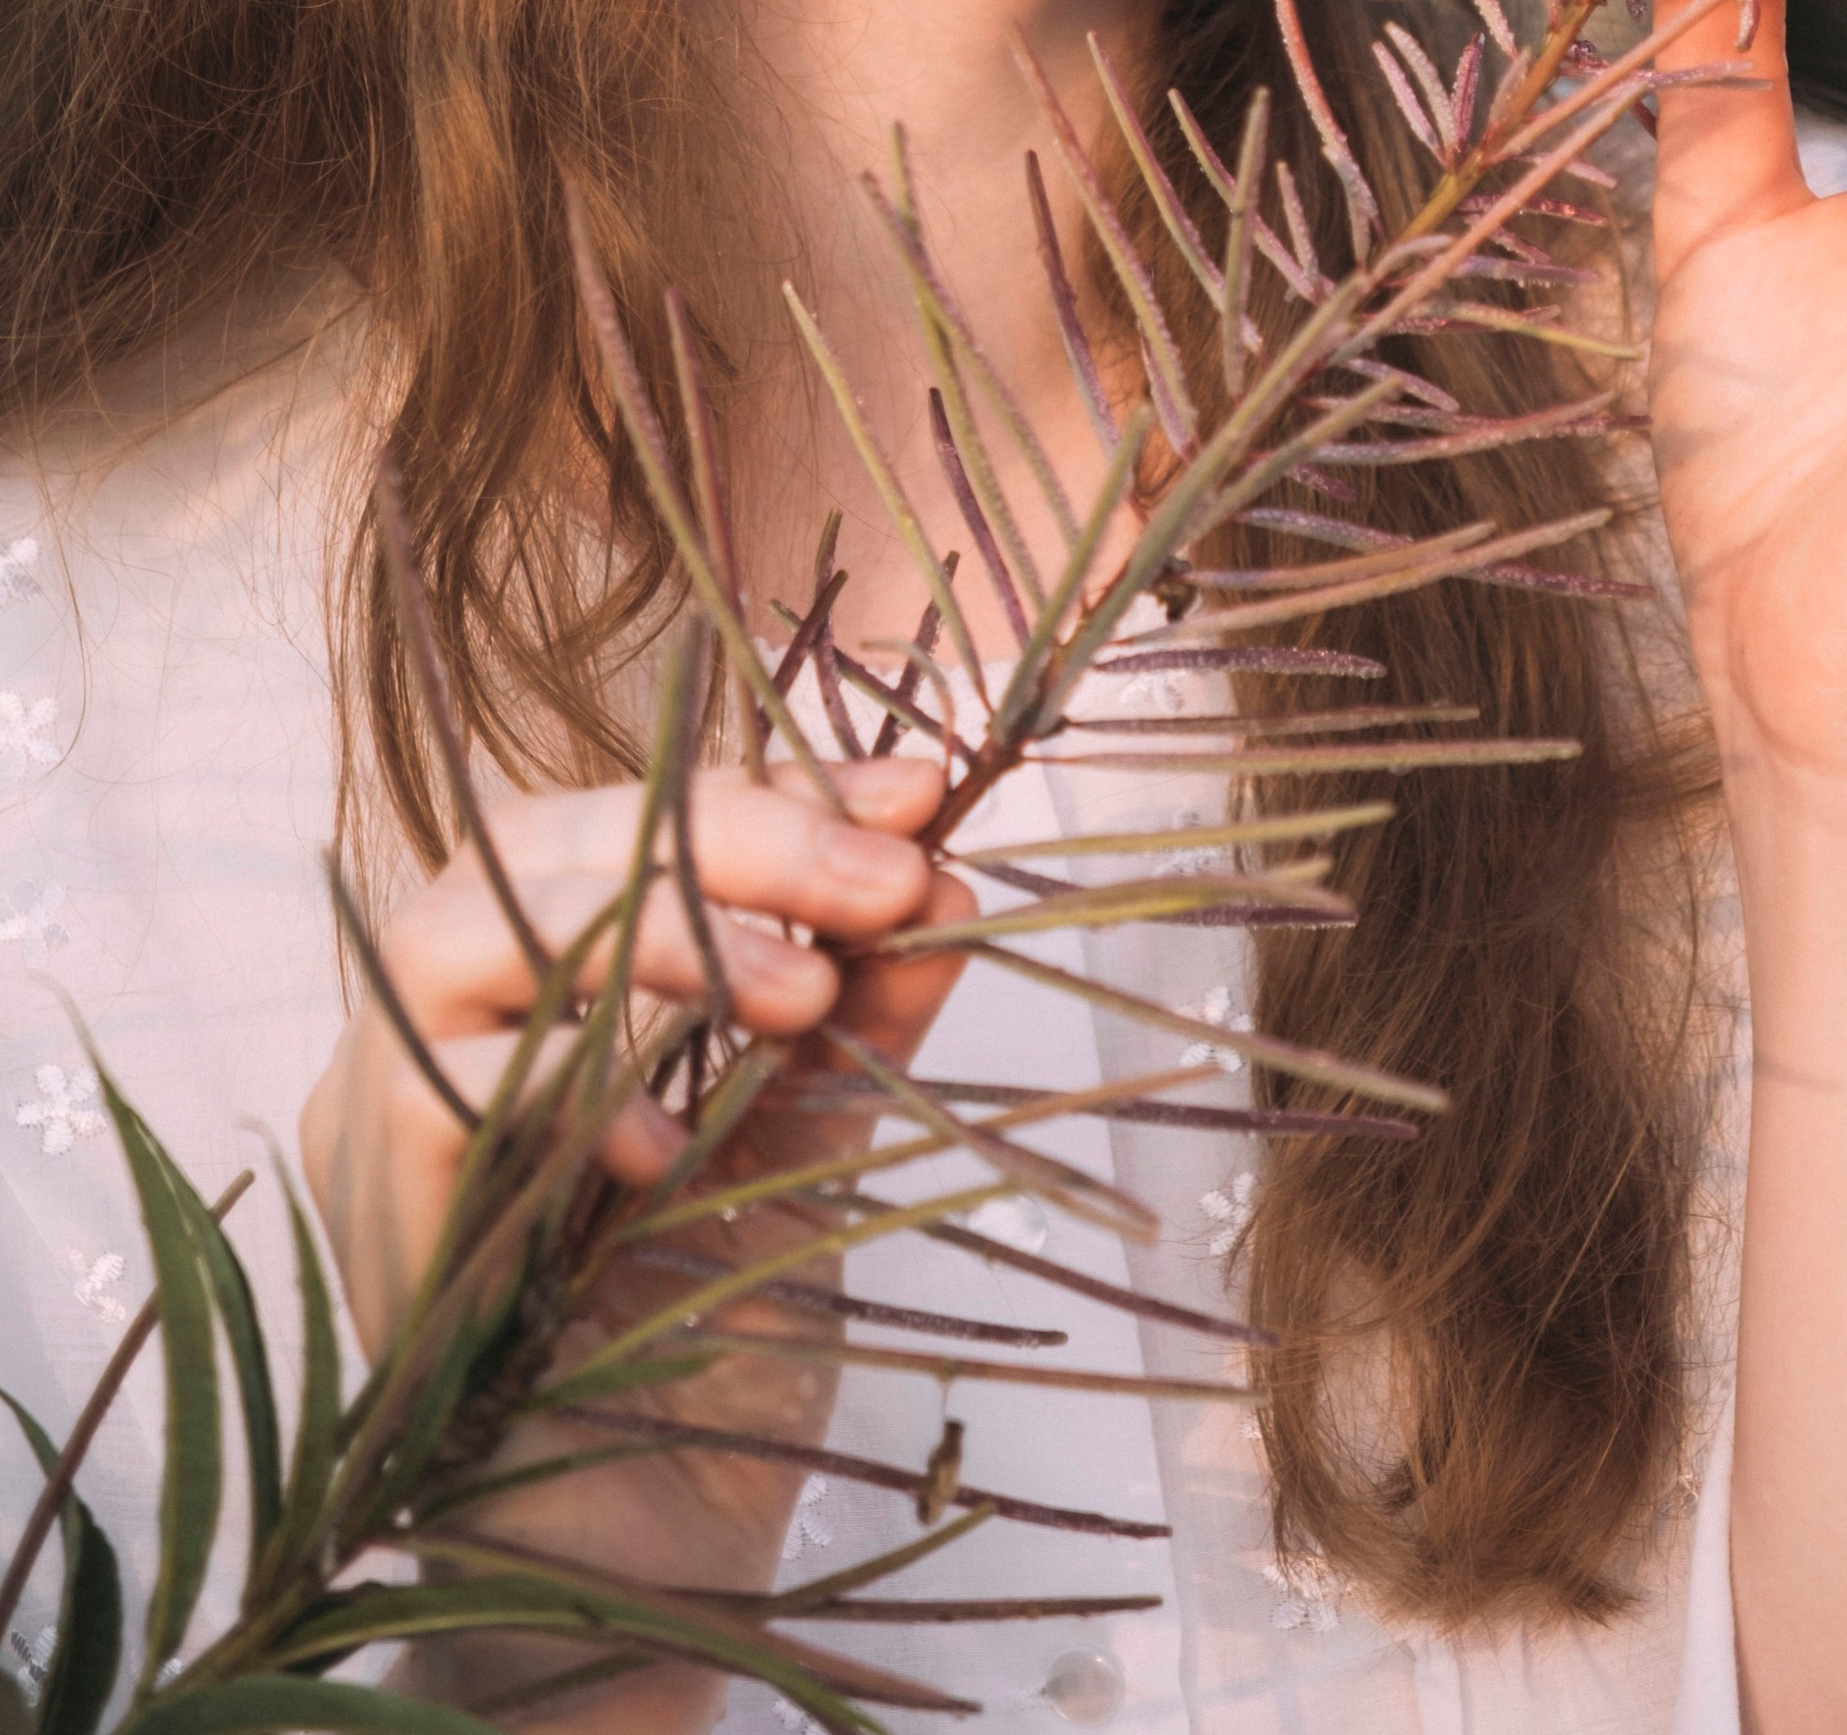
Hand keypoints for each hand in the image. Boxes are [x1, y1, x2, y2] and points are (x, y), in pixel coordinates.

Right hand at [301, 756, 974, 1726]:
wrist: (649, 1576)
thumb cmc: (709, 1365)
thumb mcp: (808, 1157)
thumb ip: (858, 1022)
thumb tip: (944, 889)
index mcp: (543, 990)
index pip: (644, 825)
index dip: (779, 792)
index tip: (921, 793)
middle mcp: (446, 1029)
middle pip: (546, 844)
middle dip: (734, 837)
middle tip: (885, 877)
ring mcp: (389, 1119)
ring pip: (464, 932)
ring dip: (648, 937)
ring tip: (798, 995)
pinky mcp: (379, 1224)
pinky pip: (439, 1098)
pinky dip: (563, 1088)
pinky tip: (669, 1140)